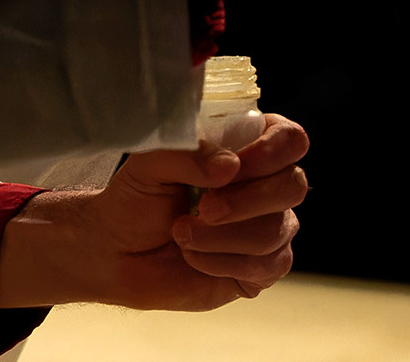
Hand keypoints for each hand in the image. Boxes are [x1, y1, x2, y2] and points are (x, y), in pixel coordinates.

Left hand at [0, 114, 310, 310]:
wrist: (116, 251)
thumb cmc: (137, 197)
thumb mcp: (149, 162)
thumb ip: (188, 153)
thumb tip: (229, 167)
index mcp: (249, 147)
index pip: (290, 140)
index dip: (272, 152)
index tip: (235, 166)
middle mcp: (267, 186)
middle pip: (293, 186)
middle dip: (244, 201)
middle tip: (202, 207)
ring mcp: (269, 228)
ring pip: (275, 231)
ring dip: (220, 236)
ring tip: (181, 233)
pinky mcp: (261, 269)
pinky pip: (265, 266)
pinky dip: (220, 262)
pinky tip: (193, 257)